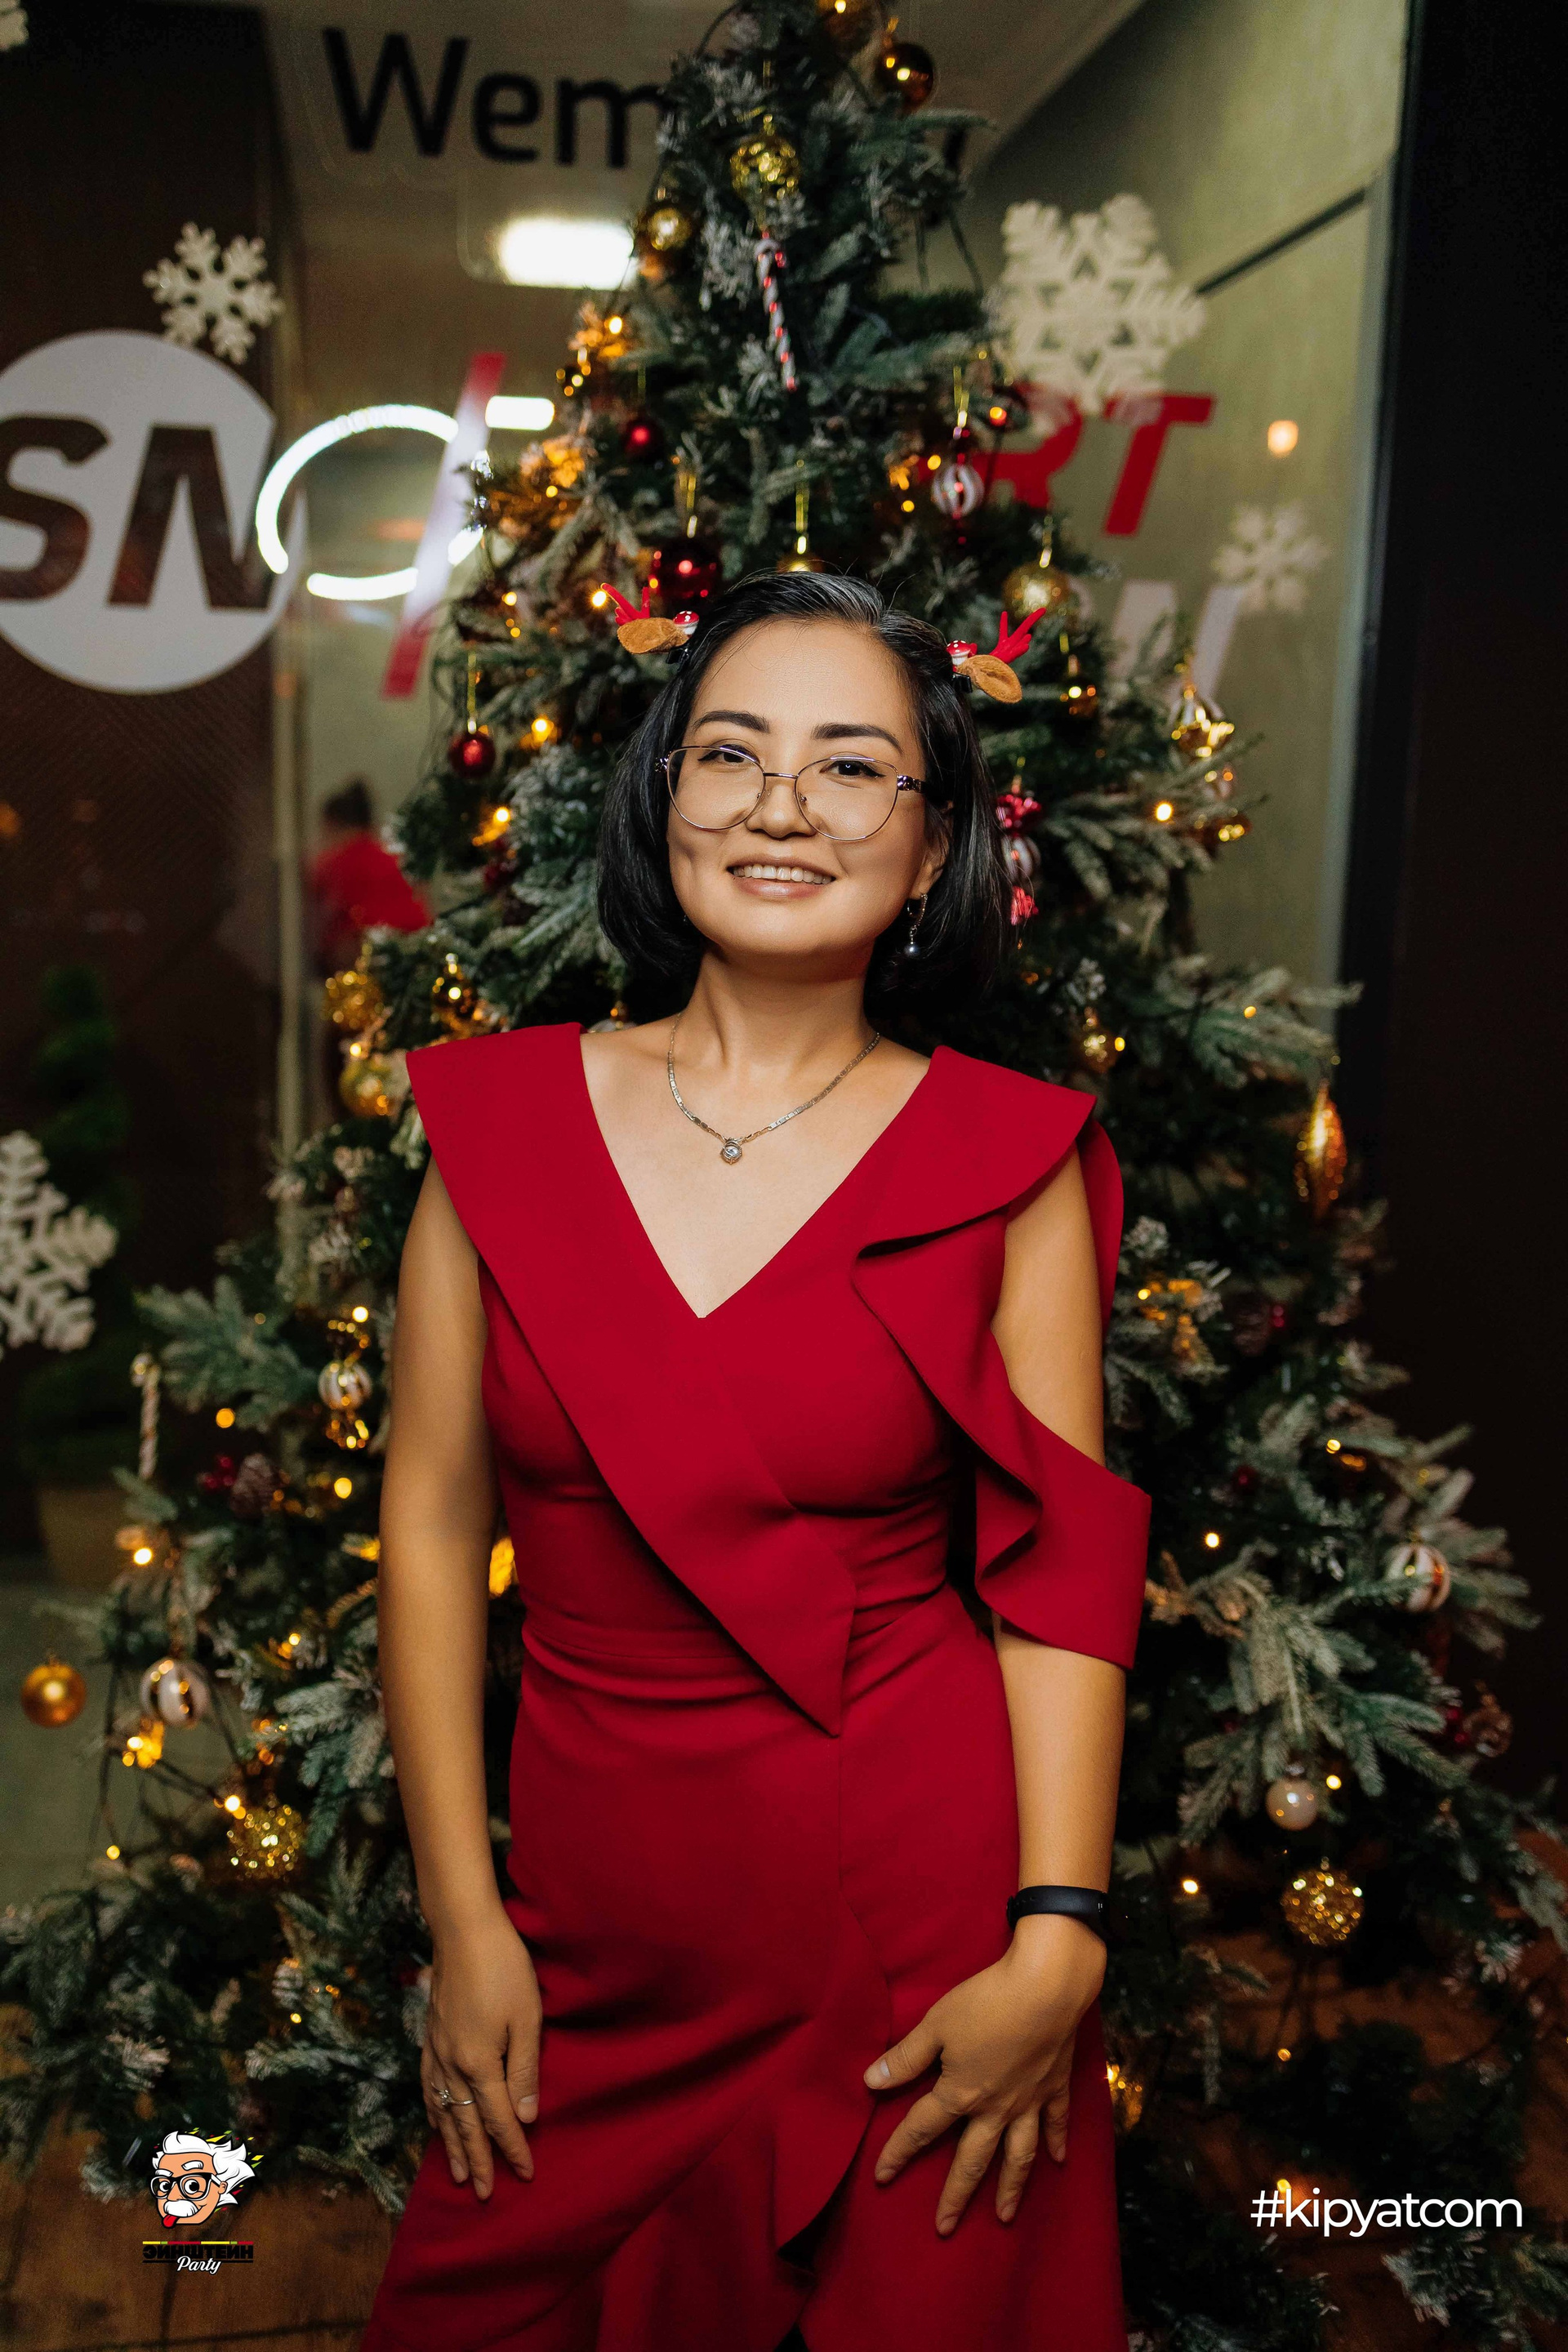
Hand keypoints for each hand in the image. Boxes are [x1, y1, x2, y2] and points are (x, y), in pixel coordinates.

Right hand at [421, 1906, 542, 2198]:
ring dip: (452, 2145)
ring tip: (459, 2174)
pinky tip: (436, 2121)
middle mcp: (452, 2064)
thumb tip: (526, 2117)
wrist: (463, 1930)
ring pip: (443, 2111)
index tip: (525, 2174)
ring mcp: (436, 2051)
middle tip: (486, 2193)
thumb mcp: (527, 2017)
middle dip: (479, 2160)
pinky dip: (433, 2112)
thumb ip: (525, 2070)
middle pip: (466, 2123)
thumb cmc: (504, 1968)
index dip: (512, 2148)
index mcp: (480, 2062)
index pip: (498, 2119)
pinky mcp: (430, 2037)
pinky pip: (428, 2087)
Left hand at [862, 1915, 1105, 2233]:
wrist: (1046, 1987)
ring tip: (1003, 2217)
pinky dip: (1057, 2143)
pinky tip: (1057, 2162)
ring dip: (1010, 2188)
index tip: (881, 2177)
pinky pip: (1056, 2123)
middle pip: (972, 2159)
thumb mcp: (936, 2025)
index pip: (921, 2129)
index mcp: (960, 2094)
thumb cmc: (986, 2002)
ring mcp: (1029, 2101)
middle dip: (956, 2195)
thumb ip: (905, 2058)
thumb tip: (870, 2082)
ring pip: (1018, 2155)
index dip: (898, 2153)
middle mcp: (995, 2108)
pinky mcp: (1055, 2087)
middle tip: (945, 2229)